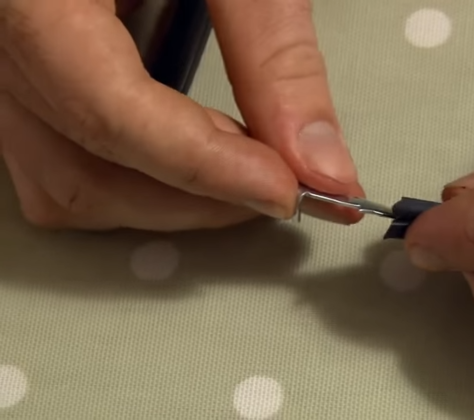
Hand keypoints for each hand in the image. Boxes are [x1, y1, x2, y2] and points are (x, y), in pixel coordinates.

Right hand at [0, 0, 362, 230]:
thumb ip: (272, 51)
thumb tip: (319, 160)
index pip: (106, 108)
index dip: (204, 166)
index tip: (288, 189)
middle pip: (80, 167)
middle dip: (193, 198)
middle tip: (282, 186)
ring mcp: (2, 59)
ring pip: (61, 180)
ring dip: (164, 199)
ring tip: (246, 174)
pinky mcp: (23, 69)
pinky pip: (60, 156)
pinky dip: (136, 174)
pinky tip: (198, 149)